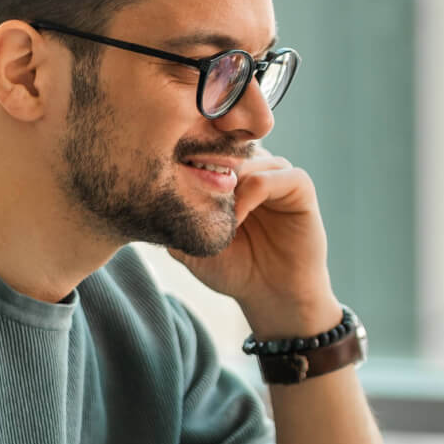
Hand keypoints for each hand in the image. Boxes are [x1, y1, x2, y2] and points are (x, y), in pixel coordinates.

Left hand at [171, 147, 338, 335]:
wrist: (271, 296)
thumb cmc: (234, 270)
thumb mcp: (191, 244)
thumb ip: (172, 218)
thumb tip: (143, 193)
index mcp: (231, 176)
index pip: (209, 146)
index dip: (190, 158)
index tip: (172, 182)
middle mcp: (255, 169)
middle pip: (228, 147)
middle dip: (208, 168)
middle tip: (193, 197)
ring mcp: (278, 176)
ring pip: (250, 158)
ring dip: (230, 184)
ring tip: (218, 216)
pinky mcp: (300, 188)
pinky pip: (276, 174)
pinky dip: (253, 192)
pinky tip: (238, 218)